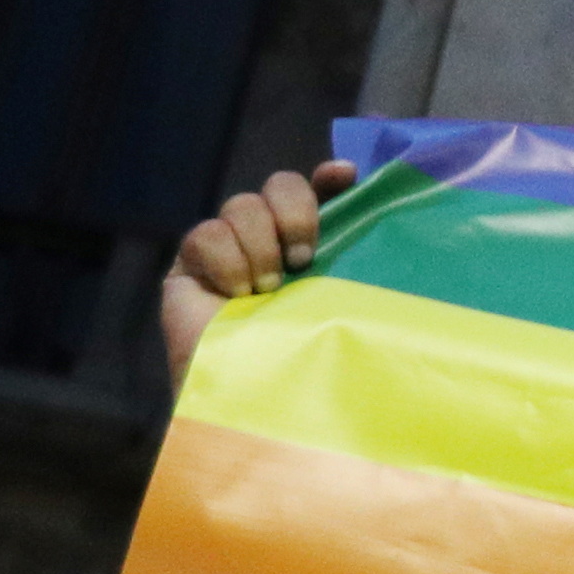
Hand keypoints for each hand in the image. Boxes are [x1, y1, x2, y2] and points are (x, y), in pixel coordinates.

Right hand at [160, 159, 354, 393]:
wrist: (261, 398)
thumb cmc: (317, 360)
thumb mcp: (350, 306)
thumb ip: (365, 267)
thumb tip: (382, 227)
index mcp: (317, 248)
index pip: (322, 192)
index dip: (330, 177)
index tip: (343, 175)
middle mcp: (274, 243)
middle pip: (280, 185)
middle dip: (295, 210)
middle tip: (304, 257)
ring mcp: (230, 252)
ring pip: (242, 204)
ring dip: (260, 244)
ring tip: (268, 289)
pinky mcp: (191, 268)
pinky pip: (205, 233)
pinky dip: (225, 260)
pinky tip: (235, 295)